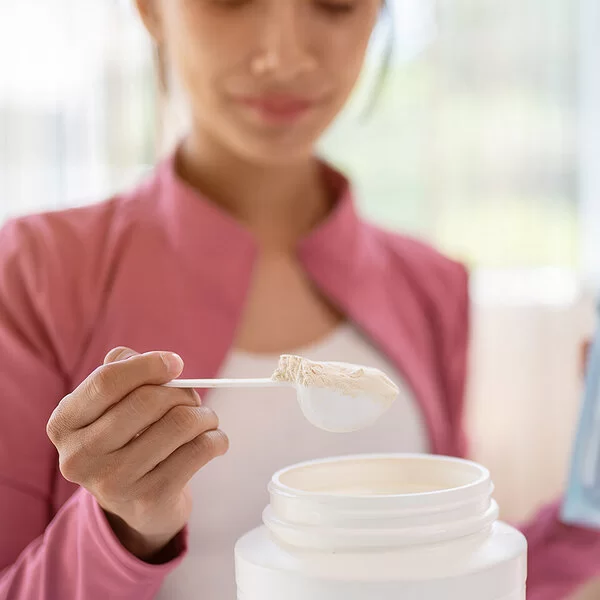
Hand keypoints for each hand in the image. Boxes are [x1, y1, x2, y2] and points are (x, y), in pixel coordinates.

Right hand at [47, 347, 228, 560]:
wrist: (134, 505)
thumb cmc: (126, 439)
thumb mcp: (111, 405)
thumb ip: (124, 370)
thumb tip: (162, 362)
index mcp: (65, 423)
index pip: (107, 380)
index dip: (148, 365)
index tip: (176, 364)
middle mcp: (80, 456)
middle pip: (148, 400)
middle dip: (182, 393)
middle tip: (193, 399)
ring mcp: (114, 481)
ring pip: (179, 424)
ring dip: (204, 415)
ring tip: (205, 420)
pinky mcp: (150, 498)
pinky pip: (199, 450)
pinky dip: (216, 439)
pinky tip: (214, 441)